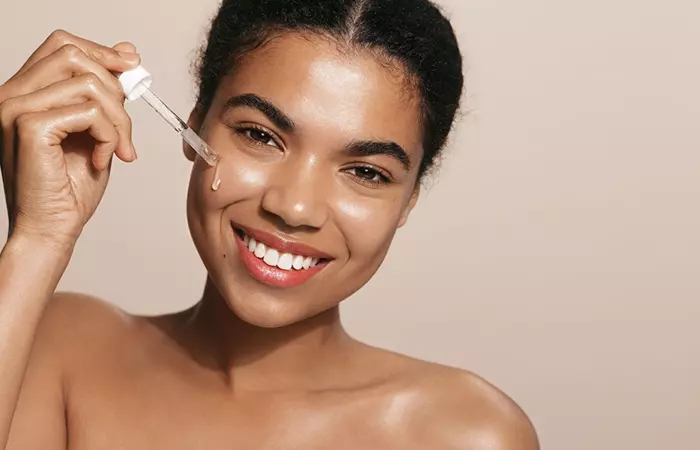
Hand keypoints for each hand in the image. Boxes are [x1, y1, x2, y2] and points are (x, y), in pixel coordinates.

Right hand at [0, 30, 139, 247]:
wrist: (51, 229)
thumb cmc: (69, 188)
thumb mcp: (96, 130)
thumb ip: (105, 93)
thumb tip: (126, 51)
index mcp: (23, 93)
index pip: (61, 45)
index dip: (102, 52)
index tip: (132, 68)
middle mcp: (11, 95)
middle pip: (74, 55)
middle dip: (115, 89)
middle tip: (126, 129)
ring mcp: (14, 108)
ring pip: (88, 84)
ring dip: (118, 119)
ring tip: (117, 149)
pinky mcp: (30, 127)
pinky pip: (89, 111)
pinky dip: (109, 135)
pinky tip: (102, 158)